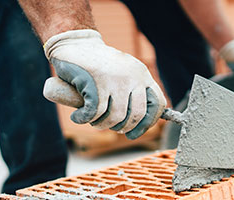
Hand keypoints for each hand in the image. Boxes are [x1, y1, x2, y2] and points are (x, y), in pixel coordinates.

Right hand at [43, 29, 166, 138]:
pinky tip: (78, 117)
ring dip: (101, 125)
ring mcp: (116, 78)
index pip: (158, 104)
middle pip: (137, 115)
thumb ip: (134, 93)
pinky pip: (95, 112)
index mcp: (143, 74)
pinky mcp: (96, 81)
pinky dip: (84, 119)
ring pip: (115, 117)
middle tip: (109, 126)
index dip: (148, 123)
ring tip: (93, 121)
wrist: (75, 43)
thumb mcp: (123, 74)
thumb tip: (140, 125)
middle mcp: (133, 76)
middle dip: (122, 128)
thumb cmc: (99, 65)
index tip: (133, 133)